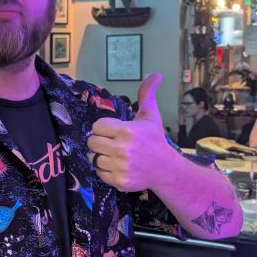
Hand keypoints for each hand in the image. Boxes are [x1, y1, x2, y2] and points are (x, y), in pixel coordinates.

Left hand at [87, 73, 170, 191]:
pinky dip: (105, 170)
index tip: (112, 131)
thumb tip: (155, 74)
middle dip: (98, 141)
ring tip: (114, 154)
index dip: (103, 128)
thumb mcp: (150, 116)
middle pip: (91, 142)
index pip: (96, 126)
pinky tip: (117, 166)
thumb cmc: (155, 140)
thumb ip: (146, 94)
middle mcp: (122, 149)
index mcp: (127, 131)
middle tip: (110, 143)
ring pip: (93, 158)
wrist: (166, 169)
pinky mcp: (118, 181)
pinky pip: (99, 173)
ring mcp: (120, 167)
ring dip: (100, 156)